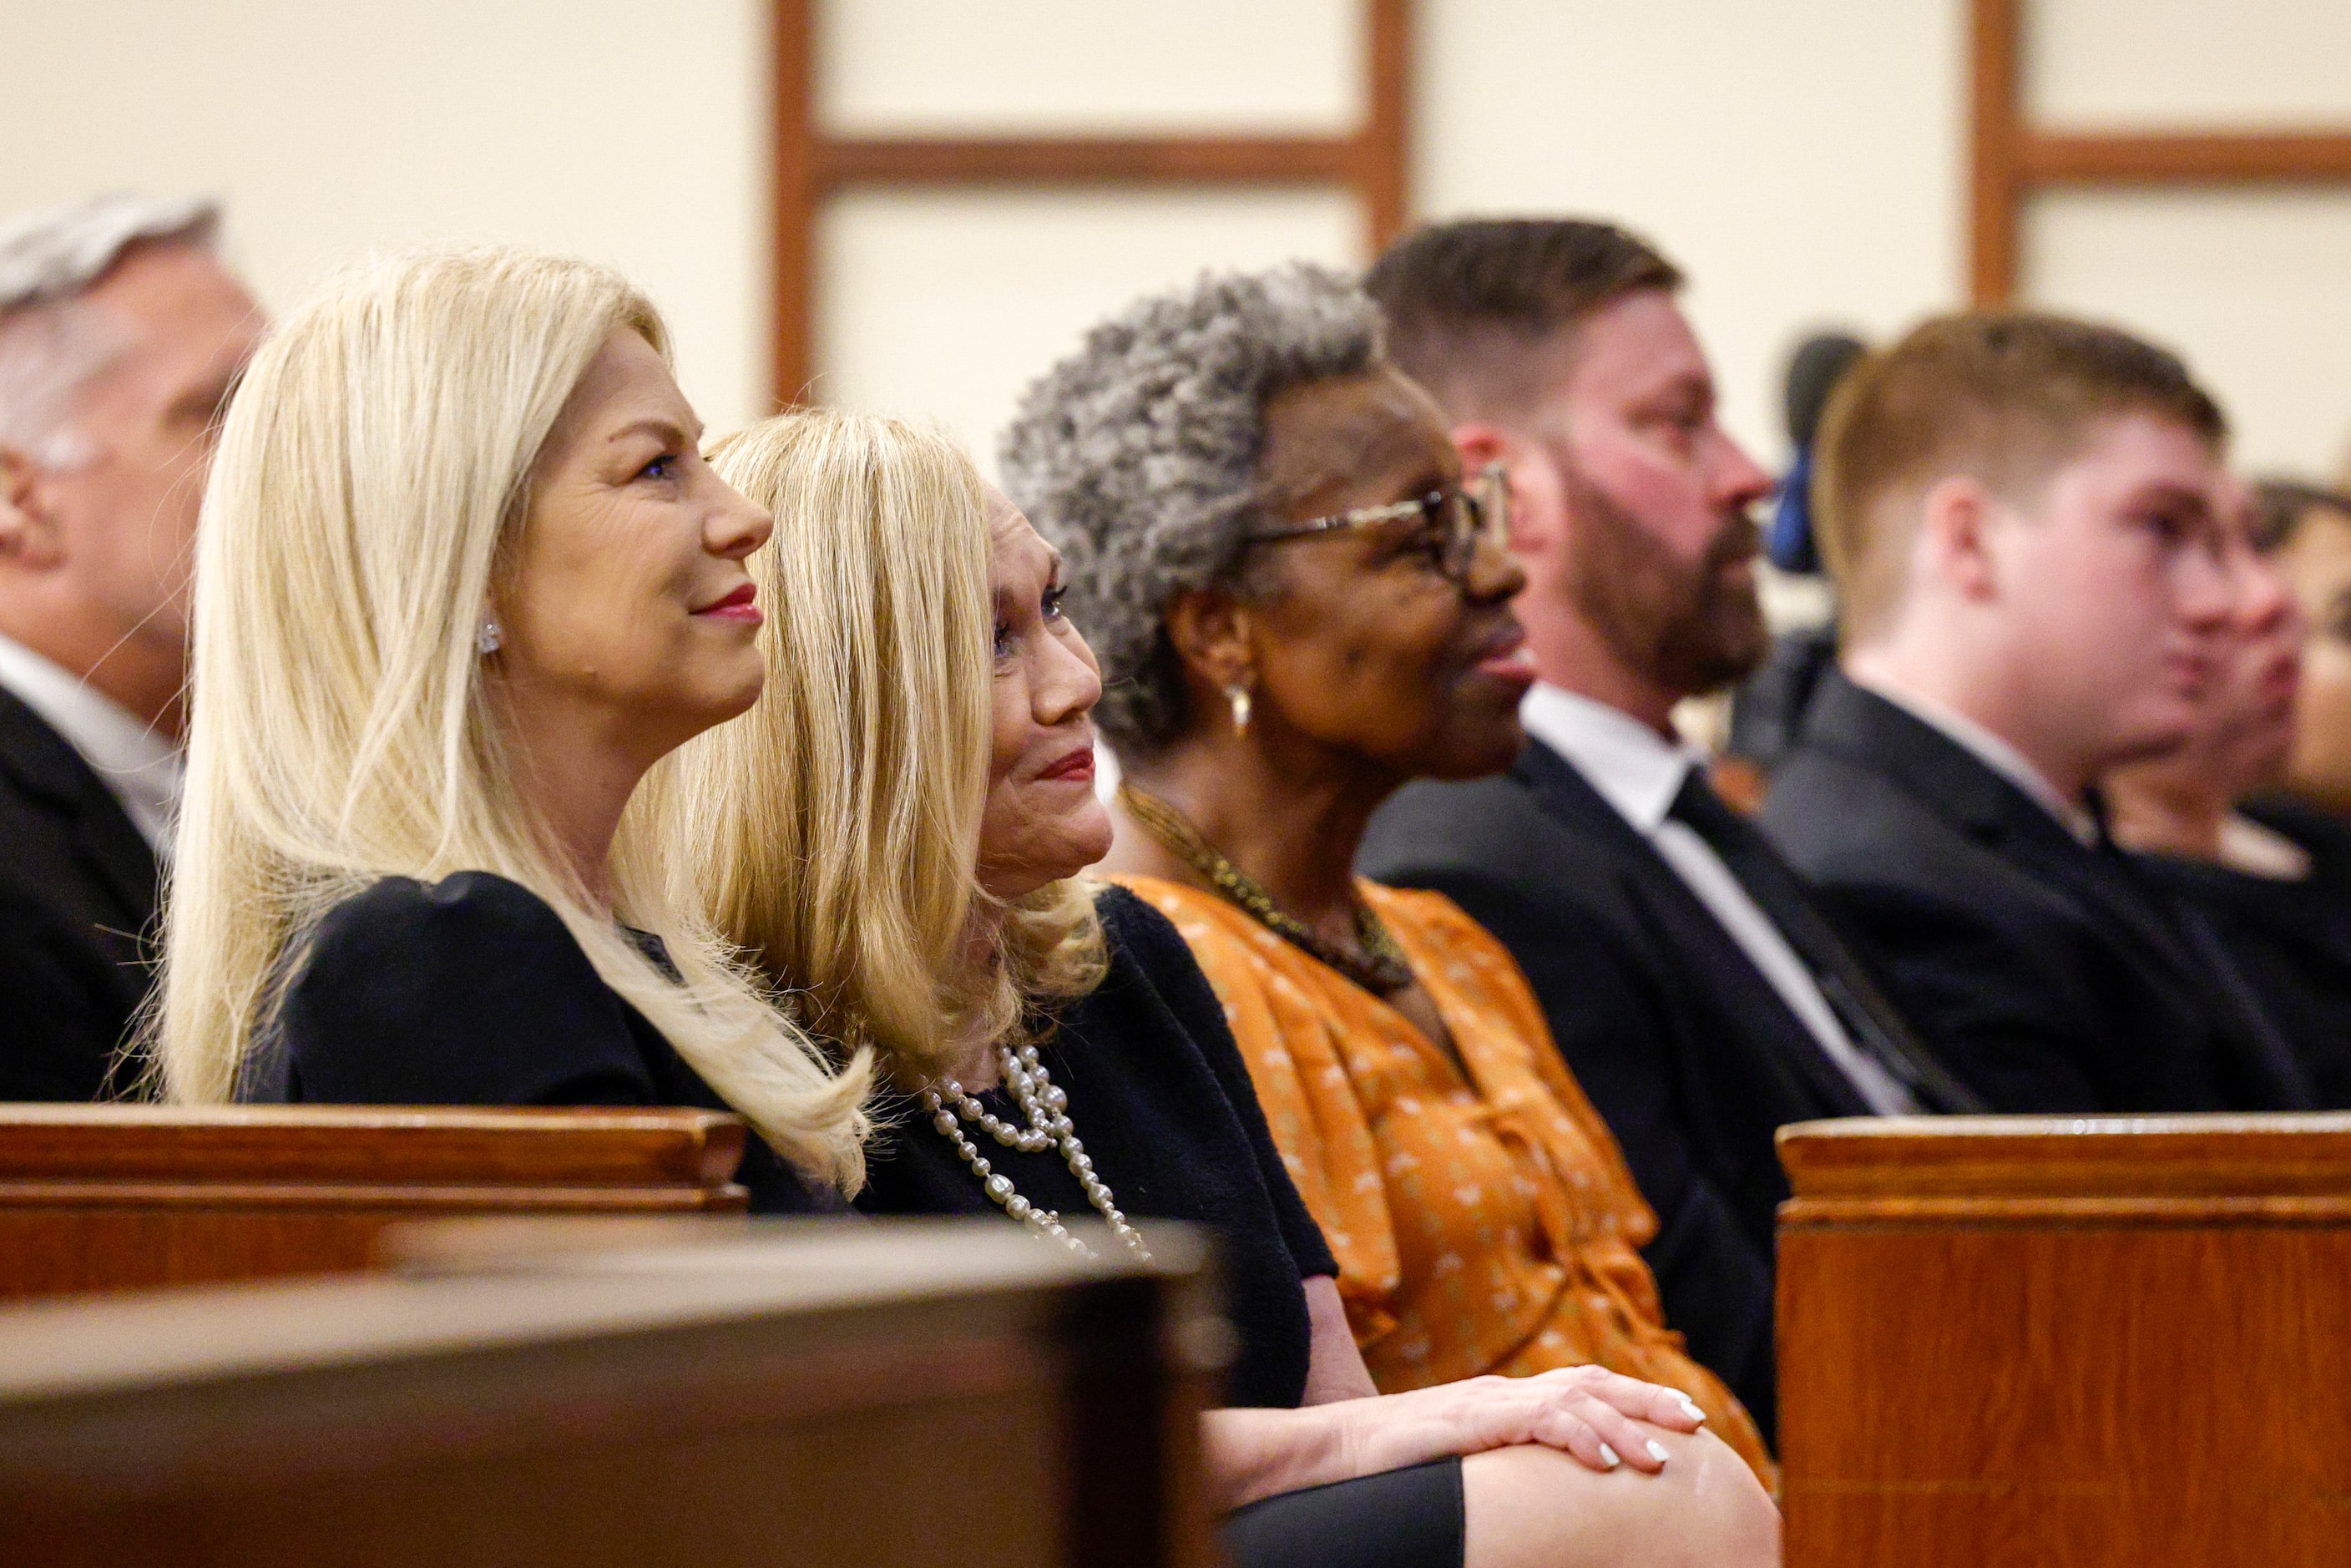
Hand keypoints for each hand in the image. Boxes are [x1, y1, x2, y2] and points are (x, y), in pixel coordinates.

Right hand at [1334, 1366, 1709, 1478]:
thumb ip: (1506, 1464)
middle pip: (1592, 1382)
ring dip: (1623, 1428)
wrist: (1336, 1451)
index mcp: (1506, 1400)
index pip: (1584, 1386)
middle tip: (1695, 1422)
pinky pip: (1537, 1422)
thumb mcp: (1465, 1465)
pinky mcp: (1472, 1421)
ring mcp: (1489, 1403)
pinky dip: (1578, 1438)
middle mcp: (1504, 1392)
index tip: (1681, 1418)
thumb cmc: (1394, 1467)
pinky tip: (1606, 1465)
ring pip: (1574, 1400)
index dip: (1634, 1398)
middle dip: (1647, 1399)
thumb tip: (1546, 1497)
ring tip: (1660, 1460)